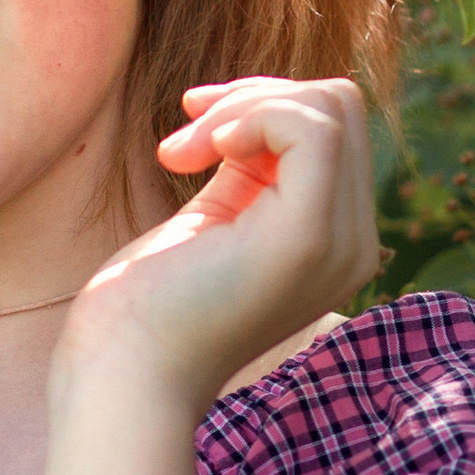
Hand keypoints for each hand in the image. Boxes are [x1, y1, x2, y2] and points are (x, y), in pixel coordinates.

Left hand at [54, 77, 378, 426]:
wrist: (120, 377)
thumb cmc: (147, 303)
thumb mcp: (215, 216)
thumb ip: (250, 168)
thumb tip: (254, 100)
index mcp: (334, 240)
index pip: (336, 126)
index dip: (263, 105)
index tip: (193, 132)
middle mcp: (354, 245)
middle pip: (340, 106)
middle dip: (252, 97)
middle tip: (183, 140)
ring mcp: (340, 244)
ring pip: (331, 107)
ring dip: (242, 105)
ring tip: (181, 151)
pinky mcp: (308, 238)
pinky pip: (311, 128)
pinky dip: (249, 115)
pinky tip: (199, 153)